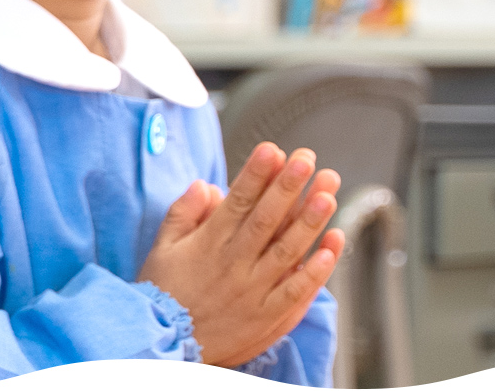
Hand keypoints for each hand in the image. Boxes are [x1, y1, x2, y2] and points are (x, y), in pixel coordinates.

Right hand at [137, 143, 345, 367]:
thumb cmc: (163, 294)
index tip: (272, 150)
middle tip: (307, 160)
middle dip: (288, 187)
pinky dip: (315, 270)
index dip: (256, 174)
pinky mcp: (266, 316)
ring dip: (309, 221)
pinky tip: (332, 247)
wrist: (164, 344)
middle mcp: (233, 264)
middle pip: (266, 219)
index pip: (236, 202)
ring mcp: (252, 290)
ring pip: (286, 251)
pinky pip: (296, 292)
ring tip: (327, 194)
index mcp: (208, 244)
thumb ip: (183, 213)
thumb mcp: (161, 248)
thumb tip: (206, 185)